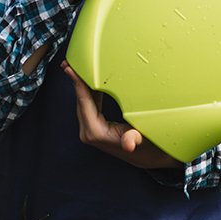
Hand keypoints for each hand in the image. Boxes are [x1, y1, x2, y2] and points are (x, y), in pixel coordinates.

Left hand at [62, 61, 182, 169]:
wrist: (151, 157)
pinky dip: (88, 92)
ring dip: (81, 85)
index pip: (83, 102)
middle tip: (70, 62)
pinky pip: (89, 105)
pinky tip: (90, 80)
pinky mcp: (95, 127)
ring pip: (83, 102)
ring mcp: (91, 130)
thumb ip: (133, 139)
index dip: (77, 84)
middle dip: (75, 81)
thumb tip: (129, 143)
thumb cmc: (149, 146)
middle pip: (80, 101)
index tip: (70, 68)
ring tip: (76, 67)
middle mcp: (90, 132)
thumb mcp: (144, 140)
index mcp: (96, 133)